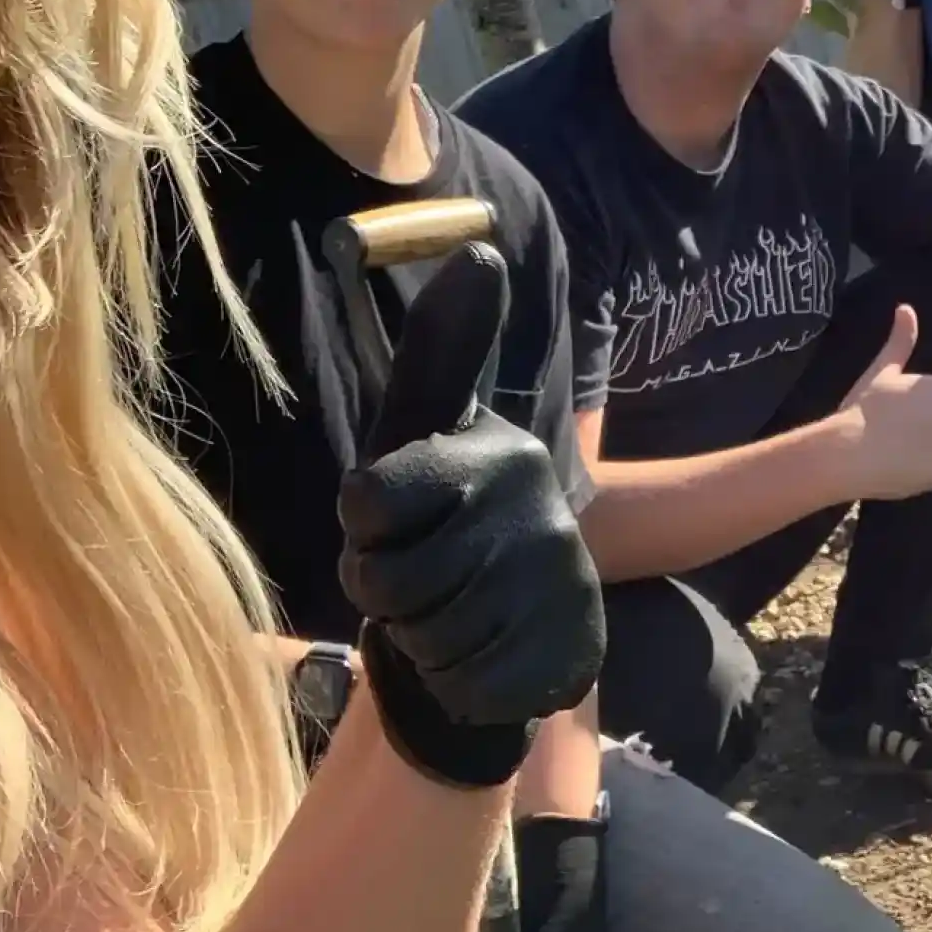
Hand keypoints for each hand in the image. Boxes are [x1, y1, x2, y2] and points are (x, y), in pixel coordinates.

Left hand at [338, 246, 606, 787]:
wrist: (513, 624)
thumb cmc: (444, 518)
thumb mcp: (422, 433)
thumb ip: (441, 351)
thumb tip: (480, 247)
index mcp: (497, 450)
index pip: (366, 502)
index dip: (360, 528)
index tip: (388, 520)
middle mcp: (540, 509)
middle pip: (390, 580)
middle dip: (385, 594)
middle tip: (415, 582)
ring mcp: (561, 584)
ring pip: (428, 637)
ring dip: (419, 641)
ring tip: (448, 617)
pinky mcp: (571, 652)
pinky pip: (467, 683)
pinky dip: (455, 682)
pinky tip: (477, 657)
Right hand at [830, 303, 931, 500]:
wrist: (850, 449)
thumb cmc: (863, 408)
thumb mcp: (882, 369)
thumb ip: (901, 340)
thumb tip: (906, 306)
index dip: (921, 412)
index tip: (898, 418)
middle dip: (931, 432)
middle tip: (898, 438)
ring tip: (903, 456)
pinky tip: (909, 471)